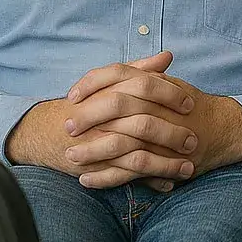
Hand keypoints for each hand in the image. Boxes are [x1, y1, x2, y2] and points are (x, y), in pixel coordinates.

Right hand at [5, 53, 195, 188]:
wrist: (46, 131)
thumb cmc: (87, 104)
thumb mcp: (110, 82)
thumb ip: (139, 69)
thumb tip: (167, 57)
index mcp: (110, 90)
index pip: (145, 86)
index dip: (170, 95)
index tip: (190, 103)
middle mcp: (103, 117)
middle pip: (143, 123)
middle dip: (172, 133)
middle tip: (194, 140)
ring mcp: (98, 144)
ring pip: (137, 154)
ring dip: (166, 163)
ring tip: (189, 168)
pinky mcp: (95, 166)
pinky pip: (125, 177)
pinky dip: (148, 181)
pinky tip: (168, 184)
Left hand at [64, 62, 241, 189]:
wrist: (223, 129)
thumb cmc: (190, 107)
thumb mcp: (169, 84)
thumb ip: (144, 76)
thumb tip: (112, 72)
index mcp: (156, 84)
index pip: (118, 74)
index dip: (92, 83)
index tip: (71, 95)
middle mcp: (158, 106)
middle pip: (116, 106)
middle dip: (87, 117)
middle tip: (66, 127)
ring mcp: (162, 135)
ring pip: (121, 141)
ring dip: (92, 150)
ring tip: (70, 157)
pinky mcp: (163, 161)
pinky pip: (129, 171)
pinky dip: (105, 177)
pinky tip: (86, 180)